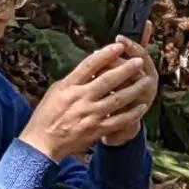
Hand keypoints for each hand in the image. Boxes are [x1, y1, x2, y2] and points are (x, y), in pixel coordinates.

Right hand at [19, 41, 156, 164]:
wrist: (42, 142)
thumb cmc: (47, 114)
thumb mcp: (56, 90)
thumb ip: (74, 79)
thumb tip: (91, 66)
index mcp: (68, 86)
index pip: (90, 65)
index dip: (106, 54)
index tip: (118, 45)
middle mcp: (81, 99)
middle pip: (108, 80)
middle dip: (126, 69)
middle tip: (139, 60)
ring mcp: (90, 115)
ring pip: (117, 99)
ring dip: (134, 89)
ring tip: (146, 80)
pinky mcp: (96, 130)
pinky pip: (119, 120)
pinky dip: (132, 113)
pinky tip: (141, 106)